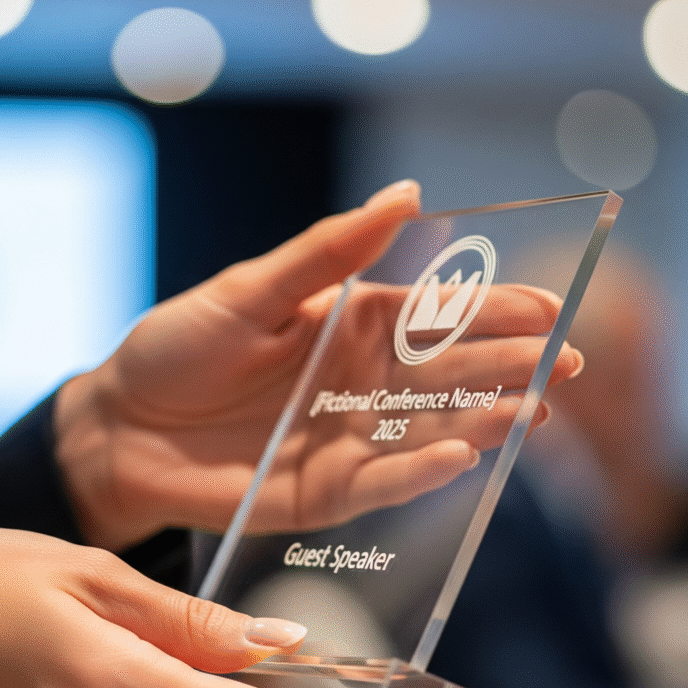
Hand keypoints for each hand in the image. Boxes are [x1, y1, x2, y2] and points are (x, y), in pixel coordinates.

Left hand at [56, 180, 582, 549]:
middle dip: (507, 366)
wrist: (121, 426)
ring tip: (530, 411)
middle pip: (446, 374)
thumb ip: (327, 252)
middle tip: (566, 363)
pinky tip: (458, 455)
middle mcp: (359, 383)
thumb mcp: (249, 291)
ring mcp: (345, 440)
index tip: (550, 307)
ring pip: (425, 430)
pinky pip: (378, 484)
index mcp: (348, 324)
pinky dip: (417, 473)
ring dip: (479, 422)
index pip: (436, 315)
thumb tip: (406, 193)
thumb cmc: (179, 347)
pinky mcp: (322, 493)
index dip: (494, 309)